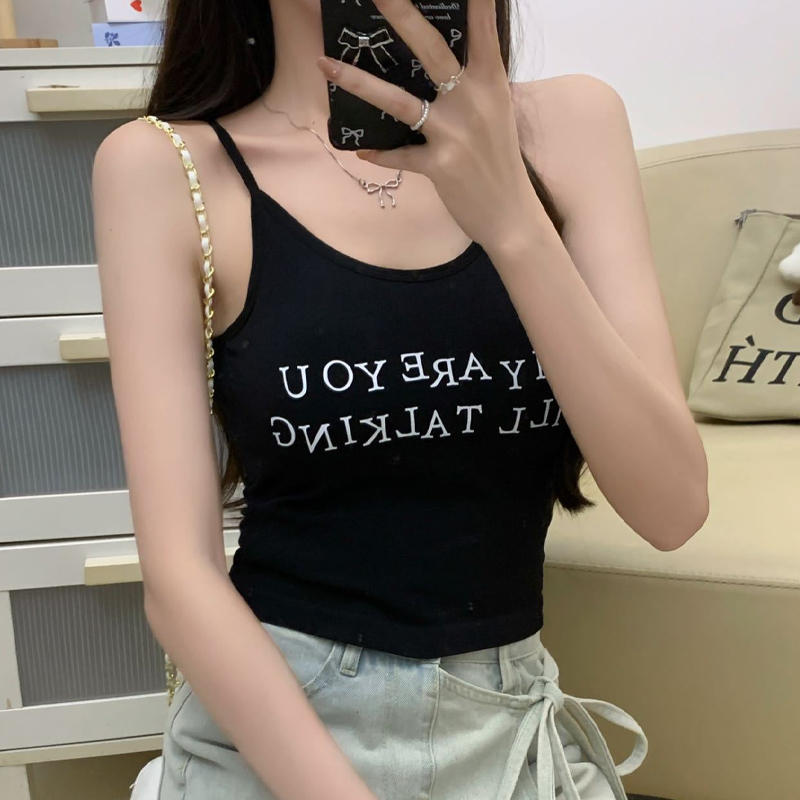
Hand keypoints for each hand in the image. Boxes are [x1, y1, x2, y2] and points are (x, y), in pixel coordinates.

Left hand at [315, 0, 539, 251]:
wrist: (510, 214)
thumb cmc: (499, 159)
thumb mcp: (495, 112)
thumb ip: (472, 82)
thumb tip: (443, 62)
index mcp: (490, 82)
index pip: (483, 28)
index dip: (475, 0)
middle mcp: (472, 101)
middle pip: (432, 50)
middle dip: (402, 15)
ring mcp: (454, 134)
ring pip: (399, 102)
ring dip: (358, 82)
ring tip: (325, 64)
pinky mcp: (439, 166)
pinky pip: (399, 155)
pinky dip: (380, 153)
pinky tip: (361, 151)